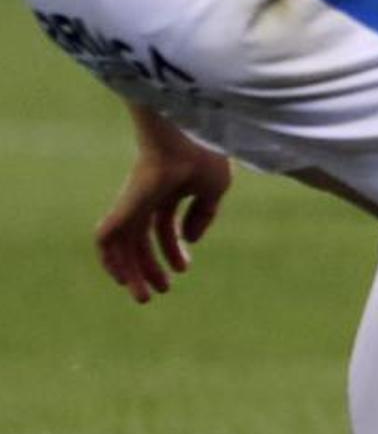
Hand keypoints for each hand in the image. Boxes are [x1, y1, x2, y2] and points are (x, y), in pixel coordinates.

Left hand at [93, 128, 231, 304]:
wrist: (184, 137)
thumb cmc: (203, 155)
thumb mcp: (214, 189)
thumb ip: (203, 215)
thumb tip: (190, 239)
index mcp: (168, 191)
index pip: (164, 226)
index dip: (172, 250)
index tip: (183, 269)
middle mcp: (146, 198)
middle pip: (142, 239)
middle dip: (151, 266)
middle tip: (162, 291)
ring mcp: (132, 203)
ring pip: (123, 244)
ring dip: (131, 272)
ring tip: (144, 297)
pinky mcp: (123, 207)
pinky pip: (105, 239)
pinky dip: (110, 260)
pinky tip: (120, 278)